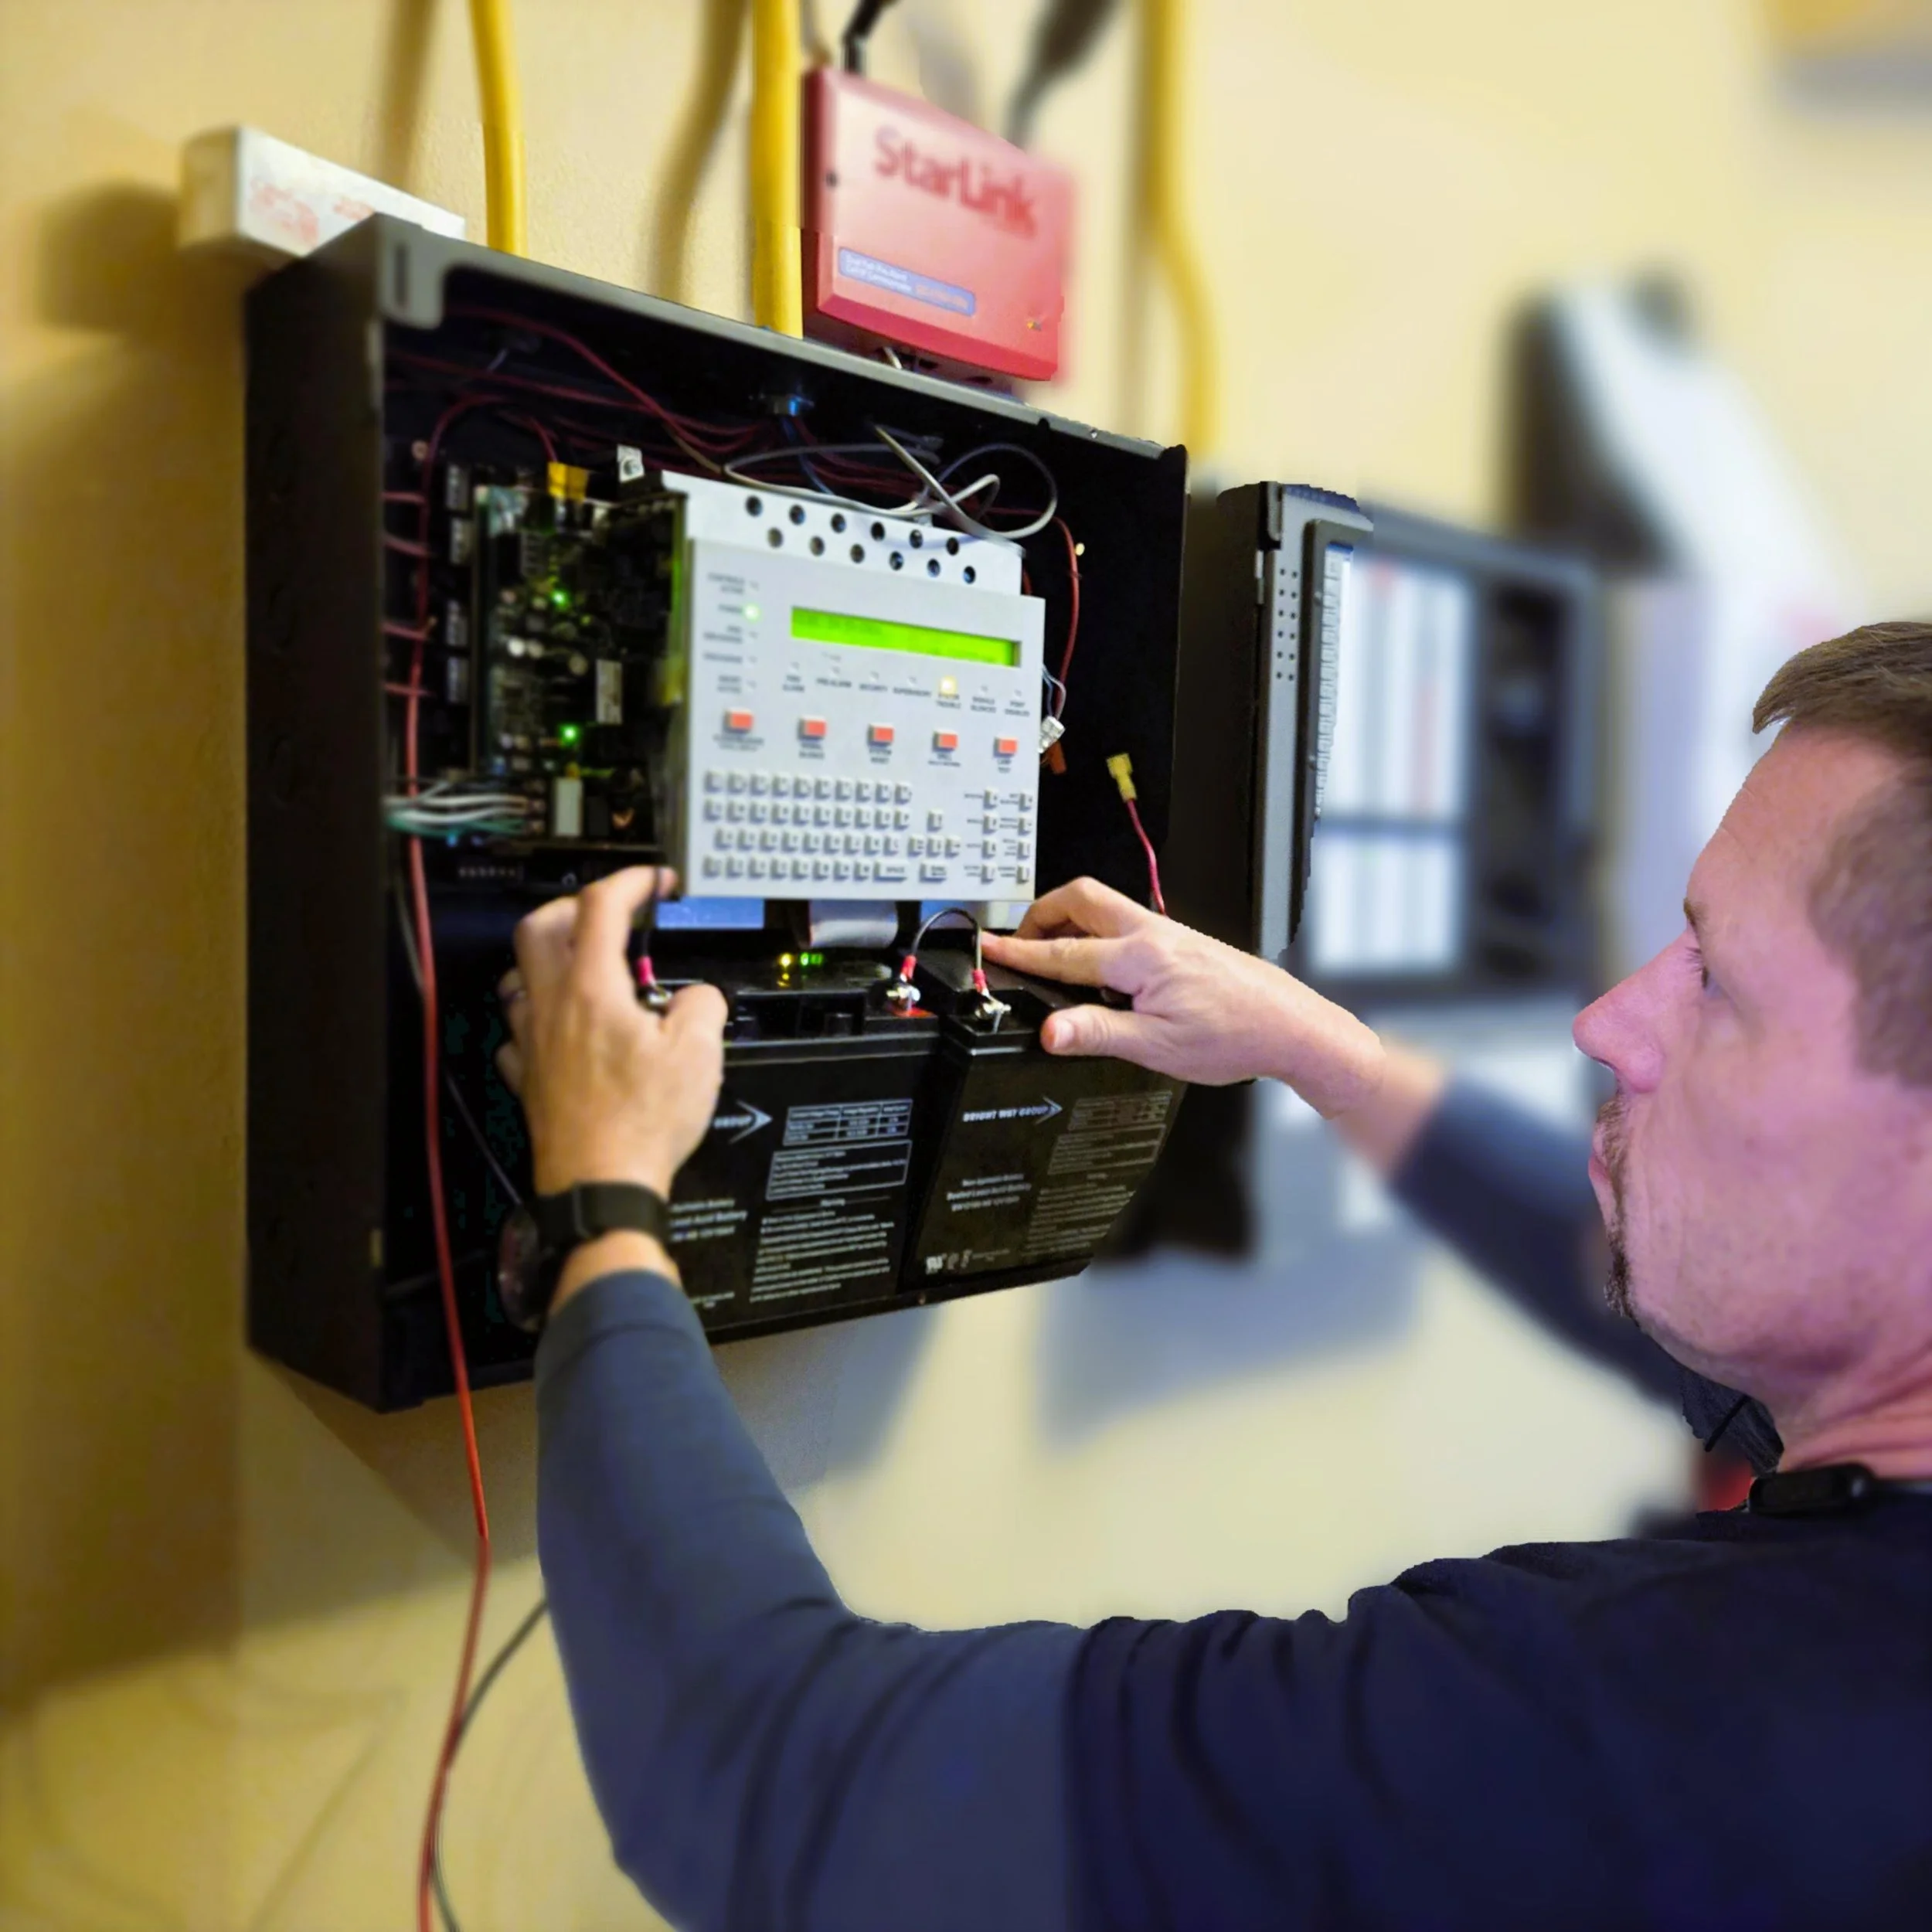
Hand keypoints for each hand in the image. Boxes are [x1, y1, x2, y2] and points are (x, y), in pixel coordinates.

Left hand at [497, 867, 726, 1200]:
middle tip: (609, 915)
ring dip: (547, 960)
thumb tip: (697, 998)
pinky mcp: (527, 1080)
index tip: (654, 883)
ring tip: (583, 967)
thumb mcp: (699, 1054)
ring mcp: (532, 1044)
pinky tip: (560, 1030)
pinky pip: (516, 1034)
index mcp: (593, 990)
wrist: (602, 1185)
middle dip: (574, 906)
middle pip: (538, 927)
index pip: (601, 906)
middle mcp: (553, 1009)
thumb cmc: (643, 1123)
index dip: (630, 881)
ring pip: (517, 978)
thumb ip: (702, 1006)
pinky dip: (536, 1020)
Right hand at [980, 878, 1384, 1116]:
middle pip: (1080, 900)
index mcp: (1140, 958)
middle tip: (1019, 941)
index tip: (989, 947)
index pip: (1062, 952)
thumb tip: (1050, 1031)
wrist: (1289, 1025)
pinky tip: (1099, 968)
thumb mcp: (1156, 1047)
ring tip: (1051, 953)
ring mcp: (1167, 933)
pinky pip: (1125, 923)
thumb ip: (1096, 1034)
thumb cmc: (1236, 1035)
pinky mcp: (1179, 942)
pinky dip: (1097, 935)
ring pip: (1104, 907)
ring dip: (1069, 922)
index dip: (1019, 951)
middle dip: (1041, 914)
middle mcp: (1152, 934)